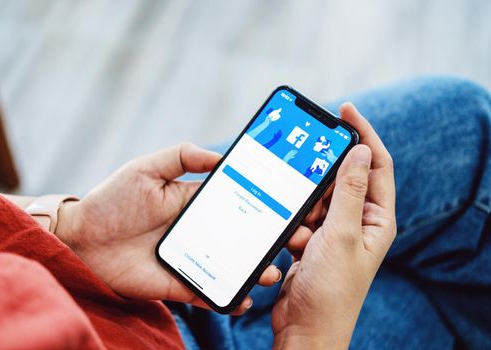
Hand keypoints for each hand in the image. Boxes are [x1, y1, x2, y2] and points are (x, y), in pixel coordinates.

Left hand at [55, 143, 282, 314]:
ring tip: (272, 271)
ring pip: (230, 266)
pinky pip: (208, 292)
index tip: (288, 207)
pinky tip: (243, 298)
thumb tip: (220, 156)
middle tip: (296, 240)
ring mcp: (190, 258)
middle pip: (241, 237)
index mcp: (194, 203)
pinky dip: (226, 298)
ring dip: (254, 270)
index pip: (236, 203)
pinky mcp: (177, 282)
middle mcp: (198, 231)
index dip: (262, 205)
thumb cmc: (111, 200)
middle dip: (269, 240)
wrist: (80, 239)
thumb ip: (181, 156)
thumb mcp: (146, 168)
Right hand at [271, 103, 395, 348]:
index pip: (376, 164)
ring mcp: (334, 232)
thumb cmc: (330, 290)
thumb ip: (348, 190)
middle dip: (321, 178)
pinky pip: (302, 217)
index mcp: (375, 218)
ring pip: (317, 199)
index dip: (363, 134)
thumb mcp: (340, 234)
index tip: (345, 110)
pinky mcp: (313, 242)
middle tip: (304, 171)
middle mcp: (358, 222)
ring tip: (302, 230)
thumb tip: (360, 150)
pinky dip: (295, 223)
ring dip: (305, 208)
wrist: (306, 328)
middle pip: (341, 179)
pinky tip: (293, 241)